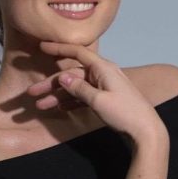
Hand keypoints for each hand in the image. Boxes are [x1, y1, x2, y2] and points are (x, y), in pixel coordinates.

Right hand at [26, 41, 167, 142]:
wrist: (145, 131)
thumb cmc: (125, 113)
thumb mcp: (99, 101)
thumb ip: (79, 89)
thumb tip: (63, 78)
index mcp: (103, 68)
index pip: (77, 53)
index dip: (59, 49)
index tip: (42, 47)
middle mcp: (103, 74)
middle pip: (72, 75)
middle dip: (51, 84)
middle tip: (32, 93)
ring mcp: (105, 87)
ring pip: (76, 88)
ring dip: (58, 96)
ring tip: (41, 106)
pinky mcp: (106, 100)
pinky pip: (84, 97)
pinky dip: (72, 102)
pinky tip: (59, 108)